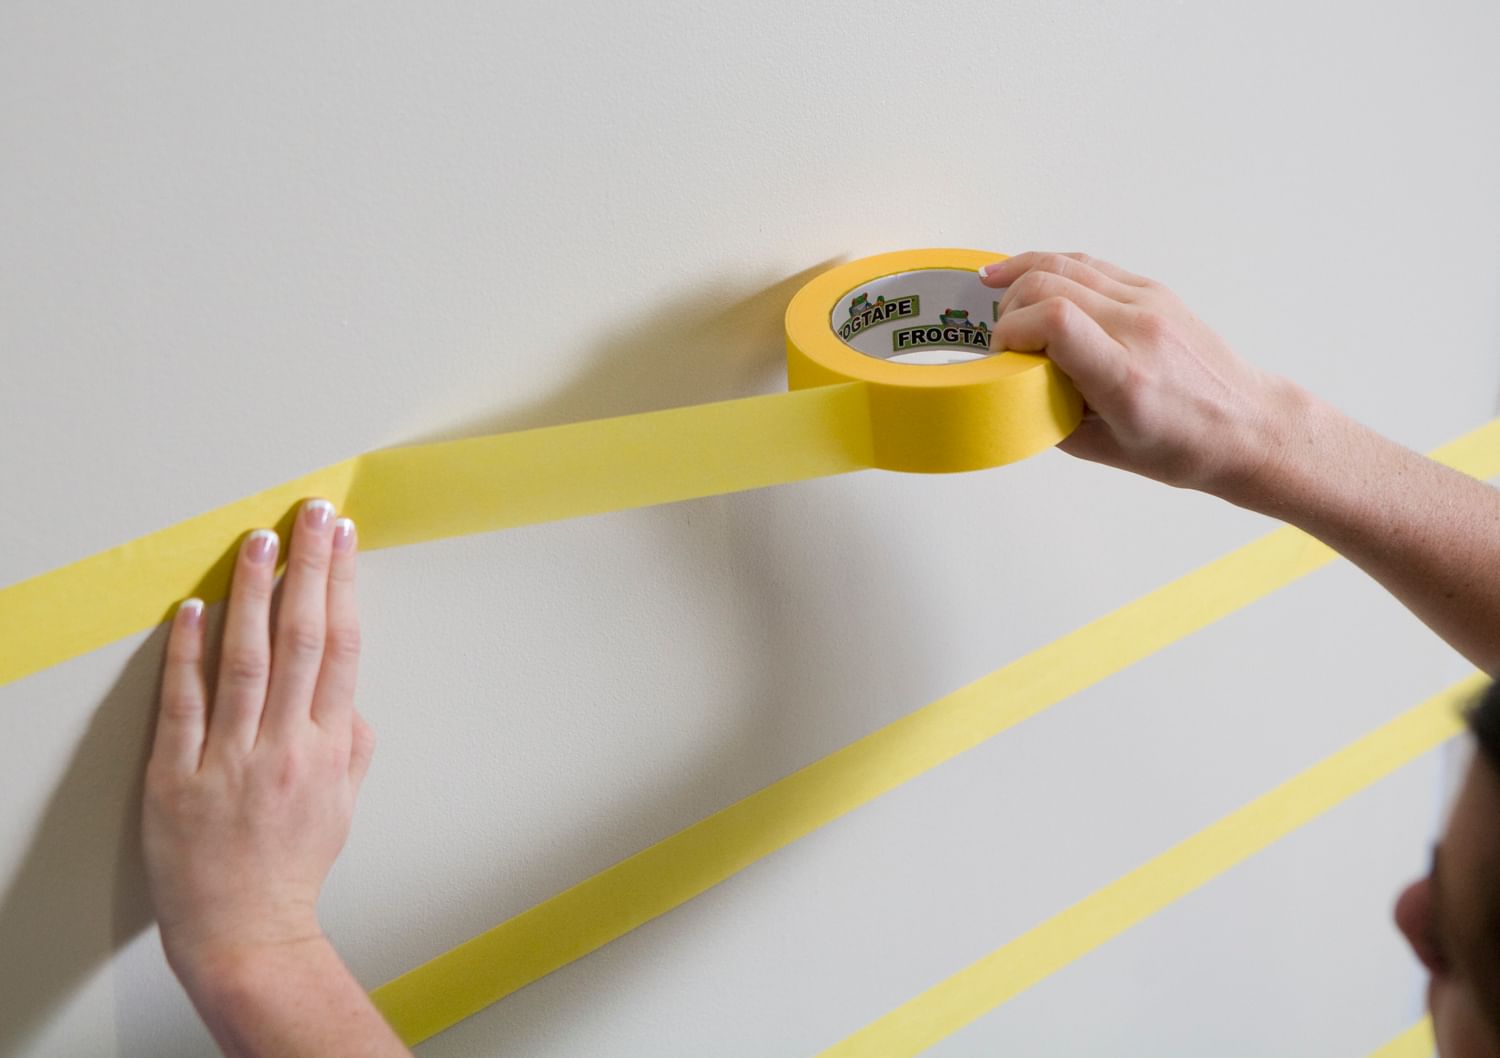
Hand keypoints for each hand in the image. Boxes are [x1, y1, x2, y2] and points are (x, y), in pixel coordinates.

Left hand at [143, 499, 374, 981]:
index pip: (341, 648)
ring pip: (247, 661)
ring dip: (254, 595)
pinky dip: (190, 654)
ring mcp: (231, 759)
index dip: (344, 586)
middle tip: (312, 516)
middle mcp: (285, 745)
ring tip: (259, 543)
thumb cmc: (293, 867)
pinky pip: (186, 704)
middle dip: (310, 570)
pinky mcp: (178, 776)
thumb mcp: (343, 806)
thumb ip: (352, 746)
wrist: (245, 929)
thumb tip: (353, 699)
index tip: (344, 540)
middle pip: (301, 640)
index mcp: (329, 748)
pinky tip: (195, 611)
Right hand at [980, 251, 1295, 493]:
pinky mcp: (1154, 291)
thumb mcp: (1103, 449)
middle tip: (1001, 337)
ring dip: (1023, 275)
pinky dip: (1053, 268)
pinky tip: (1029, 275)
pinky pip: (1091, 266)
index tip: (1002, 352)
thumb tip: (1009, 388)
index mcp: (1125, 377)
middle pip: (1050, 284)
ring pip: (1067, 264)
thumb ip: (1050, 415)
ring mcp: (1149, 304)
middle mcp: (1139, 330)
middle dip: (1009, 305)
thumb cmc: (1185, 446)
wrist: (1247, 426)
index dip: (1012, 329)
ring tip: (993, 288)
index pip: (1055, 320)